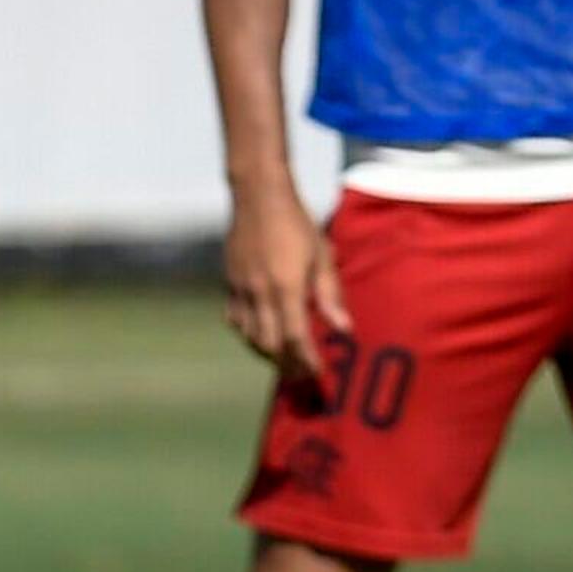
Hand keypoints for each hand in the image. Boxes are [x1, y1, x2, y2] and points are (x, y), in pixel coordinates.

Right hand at [222, 188, 345, 378]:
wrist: (258, 197)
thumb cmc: (297, 223)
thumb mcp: (322, 256)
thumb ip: (330, 295)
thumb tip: (343, 330)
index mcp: (287, 287)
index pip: (295, 337)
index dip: (307, 360)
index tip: (318, 373)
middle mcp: (260, 293)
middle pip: (270, 344)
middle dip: (286, 364)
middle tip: (302, 374)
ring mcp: (240, 289)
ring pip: (249, 336)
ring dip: (267, 352)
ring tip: (283, 359)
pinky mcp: (229, 283)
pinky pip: (234, 320)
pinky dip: (247, 333)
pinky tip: (260, 333)